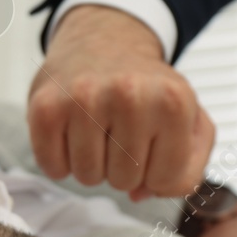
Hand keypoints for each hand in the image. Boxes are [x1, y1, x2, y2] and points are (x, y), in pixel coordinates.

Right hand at [28, 4, 214, 198]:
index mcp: (174, 100)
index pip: (167, 180)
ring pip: (88, 178)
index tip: (152, 145)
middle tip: (120, 133)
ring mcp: (83, 98)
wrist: (103, 42)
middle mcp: (129, 95)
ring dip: (92, 165)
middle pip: (125, 182)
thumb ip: (187, 170)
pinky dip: (61, 160)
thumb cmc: (149, 91)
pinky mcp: (45, 107)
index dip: (158, 173)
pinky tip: (72, 132)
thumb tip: (142, 194)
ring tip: (97, 130)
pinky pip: (53, 168)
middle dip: (124, 168)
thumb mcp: (191, 120)